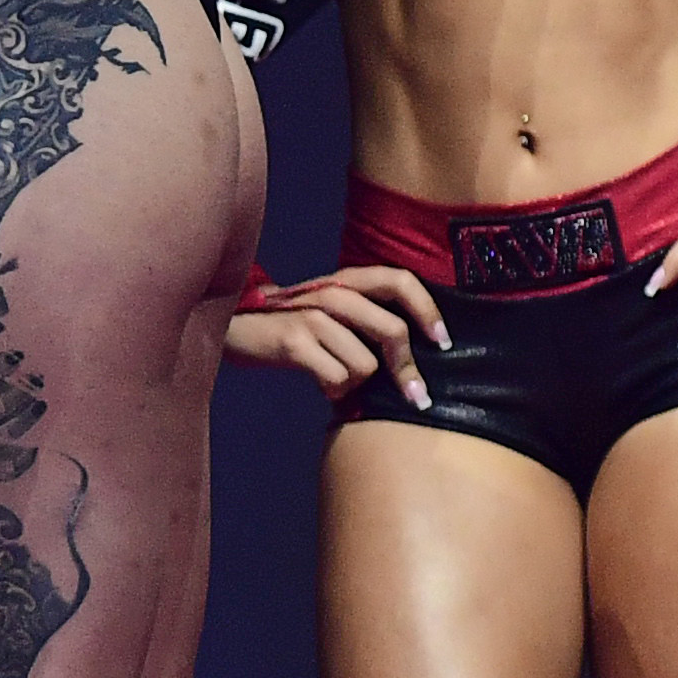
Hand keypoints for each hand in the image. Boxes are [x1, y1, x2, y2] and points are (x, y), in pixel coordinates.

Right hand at [226, 260, 441, 402]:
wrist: (233, 325)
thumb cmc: (292, 326)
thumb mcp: (331, 314)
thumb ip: (364, 323)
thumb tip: (411, 360)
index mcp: (347, 280)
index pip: (399, 280)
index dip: (428, 310)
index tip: (444, 342)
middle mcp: (333, 291)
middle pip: (392, 331)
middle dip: (407, 371)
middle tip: (415, 397)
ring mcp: (313, 315)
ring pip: (365, 365)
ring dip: (356, 383)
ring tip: (337, 379)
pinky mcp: (294, 340)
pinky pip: (336, 379)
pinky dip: (333, 391)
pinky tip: (321, 384)